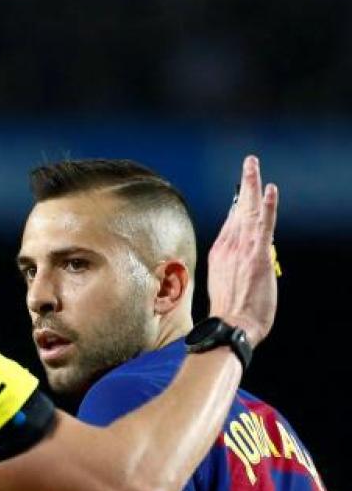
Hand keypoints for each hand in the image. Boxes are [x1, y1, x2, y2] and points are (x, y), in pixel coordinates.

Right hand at [206, 155, 278, 346]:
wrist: (230, 326)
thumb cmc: (229, 315)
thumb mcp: (224, 287)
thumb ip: (230, 269)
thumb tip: (235, 260)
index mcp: (219, 254)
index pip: (231, 223)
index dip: (239, 206)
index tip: (244, 193)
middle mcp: (228, 247)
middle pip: (238, 210)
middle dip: (244, 185)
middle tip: (248, 164)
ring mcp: (241, 249)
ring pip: (249, 210)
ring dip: (252, 185)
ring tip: (253, 165)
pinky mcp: (256, 255)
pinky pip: (263, 224)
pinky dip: (267, 205)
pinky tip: (270, 189)